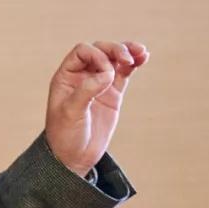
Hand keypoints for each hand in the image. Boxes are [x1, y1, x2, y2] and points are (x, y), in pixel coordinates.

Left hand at [45, 41, 149, 176]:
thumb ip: (87, 91)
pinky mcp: (112, 94)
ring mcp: (98, 84)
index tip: (106, 72)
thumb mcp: (71, 113)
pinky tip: (143, 57)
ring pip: (113, 60)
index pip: (82, 52)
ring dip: (127, 52)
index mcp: (66, 76)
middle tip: (128, 58)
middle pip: (100, 51)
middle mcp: (81, 76)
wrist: (74, 157)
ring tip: (141, 52)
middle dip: (115, 50)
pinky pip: (123, 73)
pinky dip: (133, 65)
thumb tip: (107, 73)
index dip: (96, 54)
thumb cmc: (65, 135)